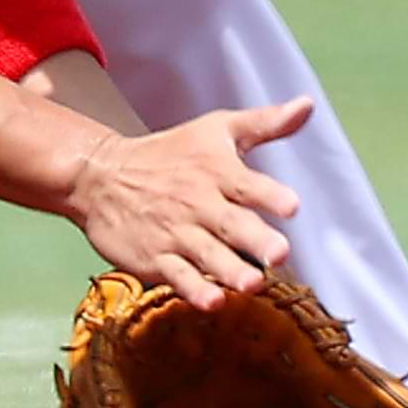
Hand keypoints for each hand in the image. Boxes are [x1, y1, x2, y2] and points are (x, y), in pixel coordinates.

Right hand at [65, 96, 311, 310]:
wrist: (101, 177)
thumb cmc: (166, 154)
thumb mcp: (216, 129)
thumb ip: (265, 123)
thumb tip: (306, 106)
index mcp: (217, 171)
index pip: (247, 184)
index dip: (270, 195)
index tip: (291, 206)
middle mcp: (198, 204)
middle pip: (232, 224)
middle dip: (257, 240)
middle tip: (280, 253)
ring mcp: (175, 234)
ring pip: (207, 255)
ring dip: (231, 270)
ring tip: (253, 283)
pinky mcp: (155, 259)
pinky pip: (178, 276)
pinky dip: (194, 289)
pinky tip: (212, 301)